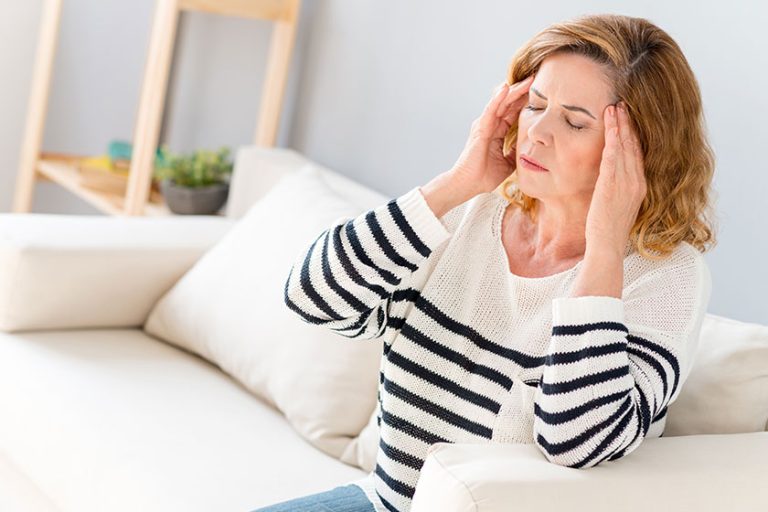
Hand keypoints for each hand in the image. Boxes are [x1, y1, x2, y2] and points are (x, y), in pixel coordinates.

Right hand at [447, 75, 533, 197]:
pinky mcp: (479, 129)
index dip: (526, 101)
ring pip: (501, 102)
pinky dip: (497, 99)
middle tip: (538, 78)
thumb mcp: (508, 162)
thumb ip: (517, 151)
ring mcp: (484, 125)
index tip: (542, 92)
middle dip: (523, 91)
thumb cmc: (484, 176)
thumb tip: (530, 145)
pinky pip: (490, 110)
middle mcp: (490, 124)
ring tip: (528, 79)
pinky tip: (505, 88)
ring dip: (514, 90)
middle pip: (509, 102)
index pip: (514, 111)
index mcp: (498, 131)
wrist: (468, 185)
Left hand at [585, 102, 647, 255]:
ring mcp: (626, 182)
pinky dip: (613, 137)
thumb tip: (608, 180)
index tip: (628, 119)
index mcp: (639, 187)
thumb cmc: (607, 230)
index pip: (637, 154)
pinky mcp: (612, 184)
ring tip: (615, 106)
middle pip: (634, 145)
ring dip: (620, 124)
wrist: (607, 246)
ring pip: (625, 146)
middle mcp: (636, 181)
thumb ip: (616, 190)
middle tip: (623, 103)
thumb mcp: (616, 206)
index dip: (633, 135)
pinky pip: (614, 155)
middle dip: (628, 123)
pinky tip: (610, 123)